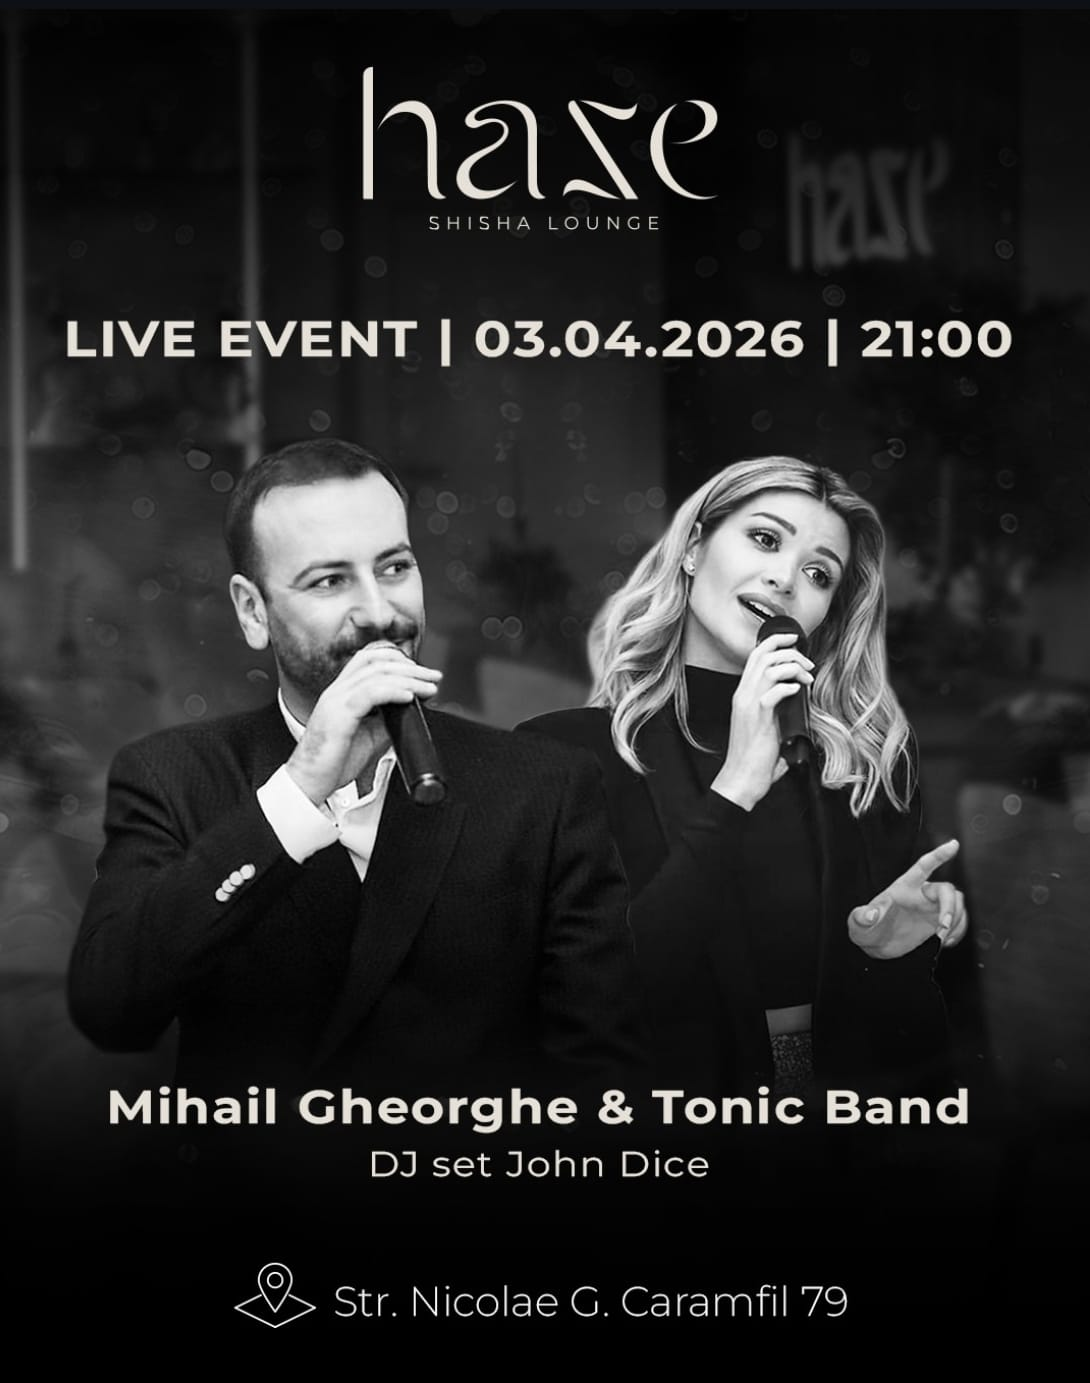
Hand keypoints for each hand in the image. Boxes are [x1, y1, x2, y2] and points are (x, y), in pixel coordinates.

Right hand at [286, 645, 441, 803]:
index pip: (368, 660)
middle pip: (376, 662)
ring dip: (408, 679)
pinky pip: (369, 694)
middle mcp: (336, 692)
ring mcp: (335, 701)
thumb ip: (386, 720)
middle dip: (410, 667)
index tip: (421, 673)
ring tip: (428, 688)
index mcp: (341, 693)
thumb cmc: (333, 763)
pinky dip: (393, 692)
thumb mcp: (369, 737)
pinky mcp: (338, 716)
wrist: (309, 784)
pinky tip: (409, 696)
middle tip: (433, 677)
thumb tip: (409, 712)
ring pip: (375, 675)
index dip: (397, 660)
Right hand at [711, 633, 813, 810]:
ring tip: (807, 678)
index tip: (794, 641)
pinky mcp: (758, 717)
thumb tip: (798, 700)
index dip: (775, 642)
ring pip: (770, 668)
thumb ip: (776, 709)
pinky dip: (790, 686)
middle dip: (790, 651)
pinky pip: (775, 691)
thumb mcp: (765, 726)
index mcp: (743, 695)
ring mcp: (748, 705)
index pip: (755, 656)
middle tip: (808, 663)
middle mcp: (743, 695)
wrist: (741, 778)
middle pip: (763, 655)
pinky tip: (799, 691)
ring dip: (794, 667)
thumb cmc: (754, 757)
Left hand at [848, 839, 968, 959]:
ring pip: (958, 903)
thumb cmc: (867, 929)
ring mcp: (932, 908)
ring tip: (941, 938)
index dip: (938, 855)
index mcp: (904, 887)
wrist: (877, 946)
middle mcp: (921, 894)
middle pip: (946, 889)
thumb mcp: (859, 924)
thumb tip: (872, 914)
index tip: (954, 845)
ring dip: (956, 921)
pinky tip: (946, 941)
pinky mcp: (939, 922)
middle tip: (943, 928)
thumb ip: (862, 917)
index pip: (923, 866)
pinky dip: (959, 930)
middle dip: (950, 907)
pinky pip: (960, 919)